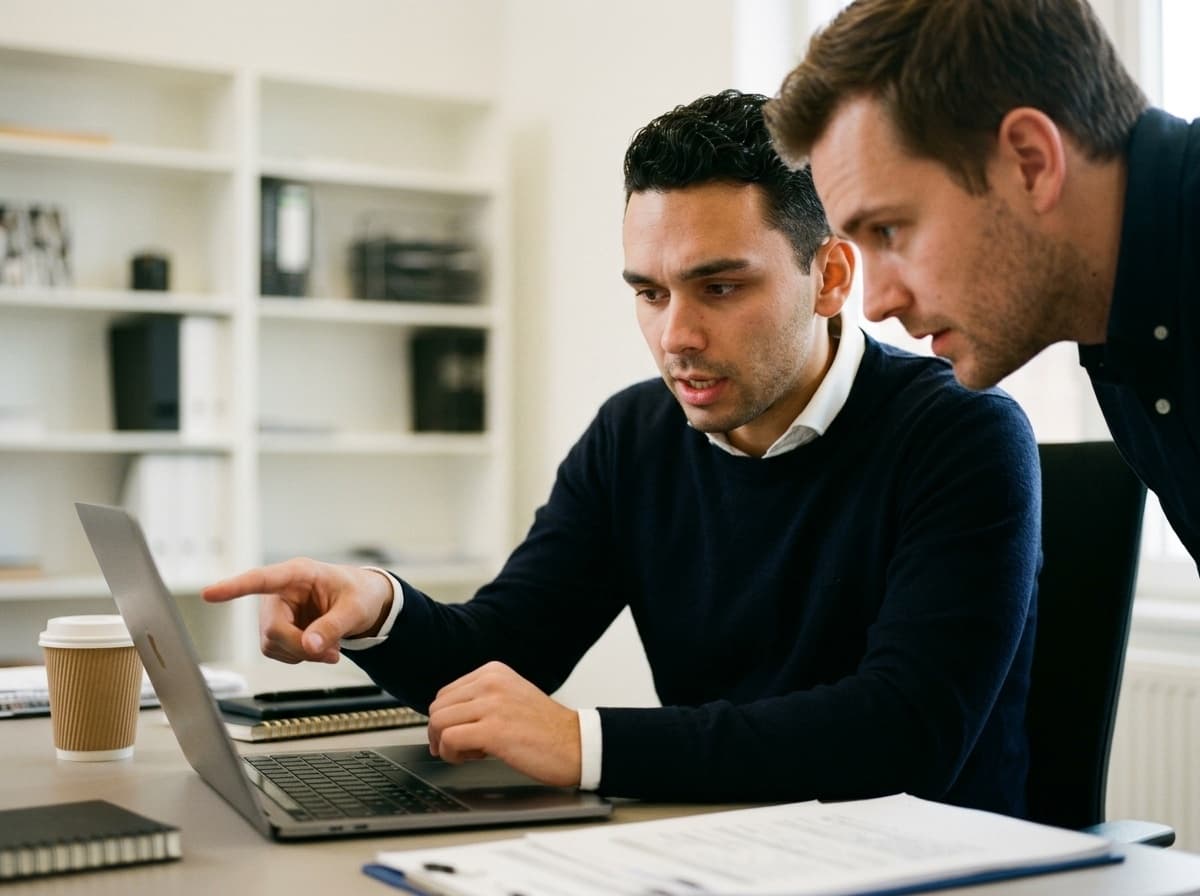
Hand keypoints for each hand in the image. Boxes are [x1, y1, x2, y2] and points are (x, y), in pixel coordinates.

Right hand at [202, 559, 392, 663]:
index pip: (261, 579)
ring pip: (272, 644)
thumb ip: (333, 626)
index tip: (210, 593)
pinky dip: (299, 657)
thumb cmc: (359, 593)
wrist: (364, 601)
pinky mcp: (277, 630)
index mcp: (298, 574)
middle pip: (271, 628)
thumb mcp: (355, 608)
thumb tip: (310, 647)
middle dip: (298, 646)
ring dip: (301, 654)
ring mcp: (276, 612)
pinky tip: (319, 648)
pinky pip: (278, 652)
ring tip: (330, 648)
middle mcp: (280, 592)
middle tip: (331, 654)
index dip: (234, 587)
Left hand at [427, 661, 581, 787]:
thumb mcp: (512, 697)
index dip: (447, 719)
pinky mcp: (493, 730)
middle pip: (438, 707)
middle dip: (441, 732)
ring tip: (466, 753)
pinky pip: (449, 740)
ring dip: (445, 744)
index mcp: (494, 672)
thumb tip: (449, 718)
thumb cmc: (547, 729)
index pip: (446, 693)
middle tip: (459, 748)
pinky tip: (469, 758)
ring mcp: (492, 705)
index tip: (455, 734)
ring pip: (439, 722)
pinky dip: (451, 754)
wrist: (576, 744)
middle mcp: (491, 683)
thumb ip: (483, 700)